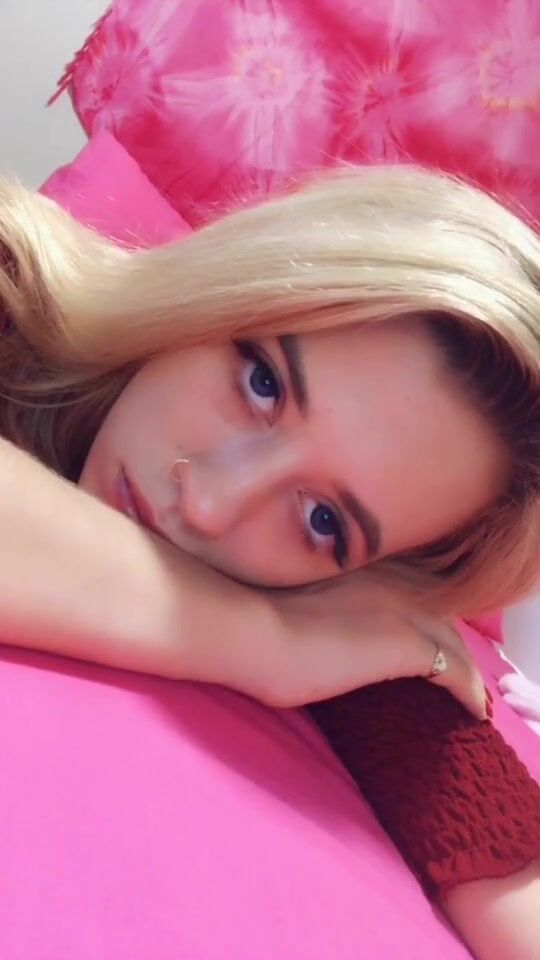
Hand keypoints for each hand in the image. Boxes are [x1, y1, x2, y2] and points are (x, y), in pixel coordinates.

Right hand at [225, 575, 487, 719]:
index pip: (412, 592)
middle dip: (452, 644)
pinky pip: (456, 671)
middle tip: (459, 675)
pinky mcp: (405, 645)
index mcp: (361, 568)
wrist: (247, 629)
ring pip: (454, 641)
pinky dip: (469, 691)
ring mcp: (400, 611)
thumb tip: (317, 633)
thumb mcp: (290, 605)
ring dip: (467, 669)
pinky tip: (474, 712)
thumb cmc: (248, 620)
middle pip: (439, 615)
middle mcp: (388, 581)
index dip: (424, 620)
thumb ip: (318, 609)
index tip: (427, 644)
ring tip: (473, 698)